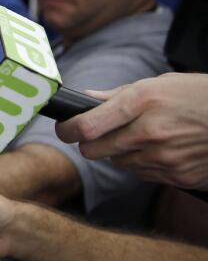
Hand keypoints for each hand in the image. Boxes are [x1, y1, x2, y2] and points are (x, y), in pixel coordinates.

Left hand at [54, 73, 207, 190]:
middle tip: (99, 134)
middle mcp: (150, 132)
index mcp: (142, 102)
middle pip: (93, 151)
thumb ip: (118, 96)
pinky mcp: (177, 176)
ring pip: (117, 163)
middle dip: (90, 143)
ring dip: (120, 152)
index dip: (68, 130)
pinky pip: (142, 174)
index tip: (65, 129)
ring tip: (143, 136)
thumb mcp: (160, 84)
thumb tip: (84, 98)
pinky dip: (143, 164)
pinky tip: (161, 149)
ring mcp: (164, 157)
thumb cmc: (199, 97)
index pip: (87, 125)